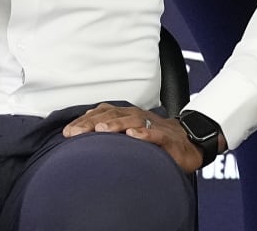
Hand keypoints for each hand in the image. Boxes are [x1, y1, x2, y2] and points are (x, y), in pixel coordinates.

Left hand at [63, 102, 207, 173]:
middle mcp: (138, 117)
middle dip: (92, 123)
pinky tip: (134, 136)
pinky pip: (155, 134)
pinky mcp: (168, 139)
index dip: (84, 121)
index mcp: (128, 116)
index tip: (66, 133)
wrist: (190, 143)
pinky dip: (144, 134)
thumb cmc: (157, 141)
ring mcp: (153, 126)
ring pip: (132, 121)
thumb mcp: (131, 136)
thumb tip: (84, 143)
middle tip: (74, 133)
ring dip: (116, 124)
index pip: (103, 114)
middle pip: (112, 115)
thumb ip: (112, 136)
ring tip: (101, 130)